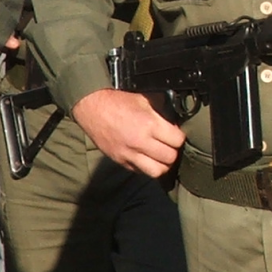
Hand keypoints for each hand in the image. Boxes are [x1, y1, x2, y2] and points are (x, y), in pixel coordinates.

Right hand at [71, 87, 185, 177]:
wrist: (92, 108)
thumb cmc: (119, 102)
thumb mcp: (145, 100)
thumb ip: (163, 111)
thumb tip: (177, 121)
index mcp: (149, 124)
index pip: (177, 140)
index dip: (180, 137)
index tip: (176, 134)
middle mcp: (140, 142)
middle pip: (169, 158)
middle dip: (173, 151)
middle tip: (170, 146)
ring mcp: (128, 154)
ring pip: (157, 171)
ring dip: (162, 164)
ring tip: (161, 156)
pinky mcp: (120, 160)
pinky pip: (140, 172)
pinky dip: (147, 167)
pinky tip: (147, 158)